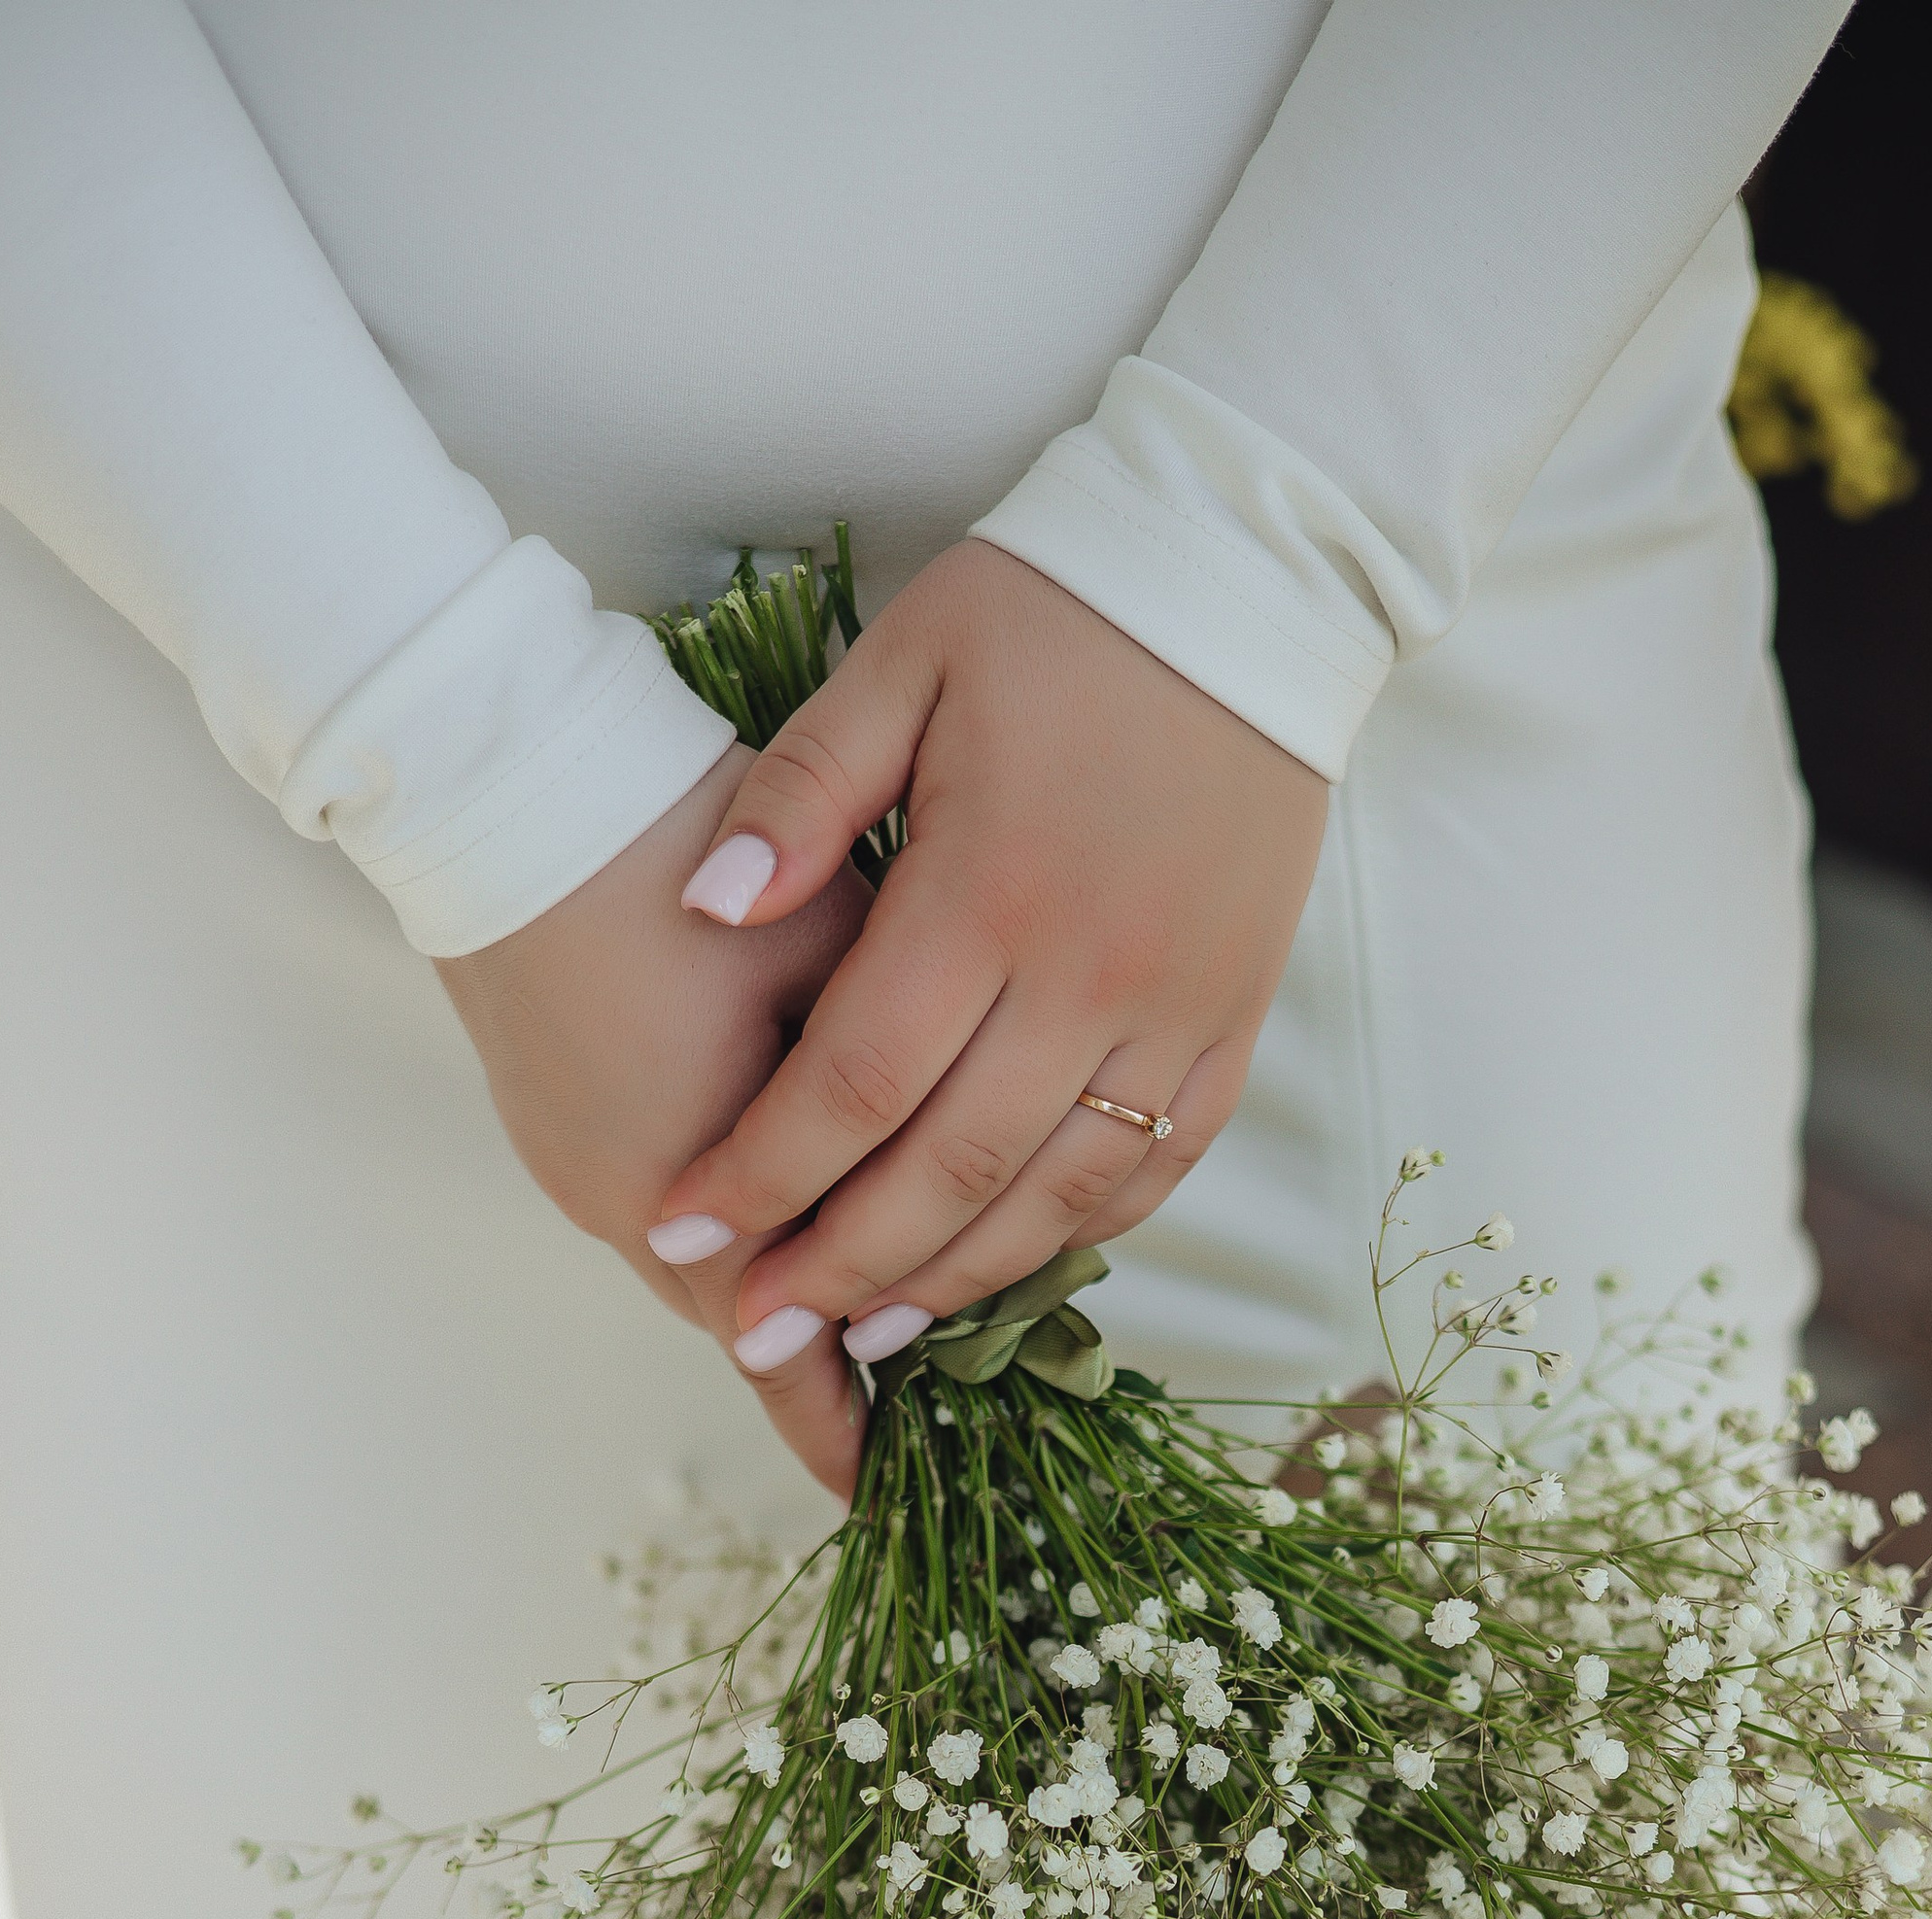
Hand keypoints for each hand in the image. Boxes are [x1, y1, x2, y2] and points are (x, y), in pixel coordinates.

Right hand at [434, 751, 874, 1490]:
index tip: (894, 1485)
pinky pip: (656, 1201)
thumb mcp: (832, 971)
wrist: (506, 780)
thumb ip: (892, 1089)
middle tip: (902, 1384)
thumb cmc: (688, 861)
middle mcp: (622, 1210)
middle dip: (822, 1351)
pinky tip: (768, 1175)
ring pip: (699, 1261)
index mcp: (693, 1199)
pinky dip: (723, 1215)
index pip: (784, 1358)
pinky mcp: (552, 1119)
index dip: (844, 1425)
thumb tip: (961, 1154)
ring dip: (772, 1273)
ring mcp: (575, 1166)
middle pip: (743, 1322)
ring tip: (850, 1280)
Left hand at [647, 542, 1329, 1492]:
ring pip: (1057, 1196)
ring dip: (956, 1278)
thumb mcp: (903, 664)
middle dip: (840, 1266)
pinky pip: (1159, 1166)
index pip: (854, 1081)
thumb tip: (705, 910)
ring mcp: (1177, 1009)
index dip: (761, 1172)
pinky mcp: (1234, 1018)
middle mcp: (1090, 974)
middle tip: (759, 1329)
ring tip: (870, 1329)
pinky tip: (1004, 1260)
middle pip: (948, 1171)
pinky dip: (1078, 1232)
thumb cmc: (1056, 609)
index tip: (681, 1228)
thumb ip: (799, 795)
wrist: (1250, 576)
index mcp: (987, 890)